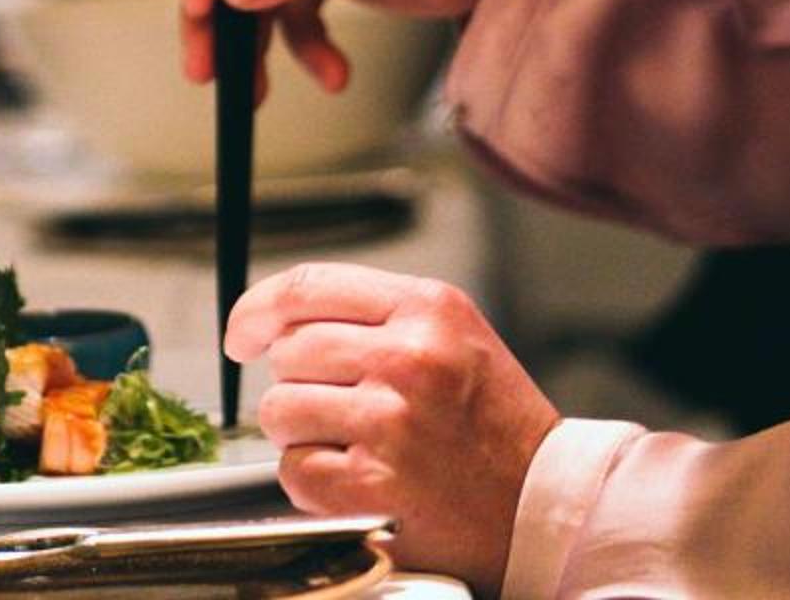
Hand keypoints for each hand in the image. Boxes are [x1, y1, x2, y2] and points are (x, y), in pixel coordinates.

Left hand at [230, 262, 558, 597]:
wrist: (546, 504)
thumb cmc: (495, 423)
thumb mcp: (452, 335)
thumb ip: (373, 316)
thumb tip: (277, 319)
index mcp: (428, 309)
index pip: (306, 286)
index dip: (258, 309)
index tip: (244, 333)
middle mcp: (408, 359)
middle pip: (288, 352)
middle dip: (299, 383)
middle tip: (343, 408)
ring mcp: (389, 424)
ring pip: (279, 411)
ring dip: (302, 433)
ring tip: (357, 445)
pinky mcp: (373, 487)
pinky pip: (294, 470)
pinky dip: (312, 481)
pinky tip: (357, 480)